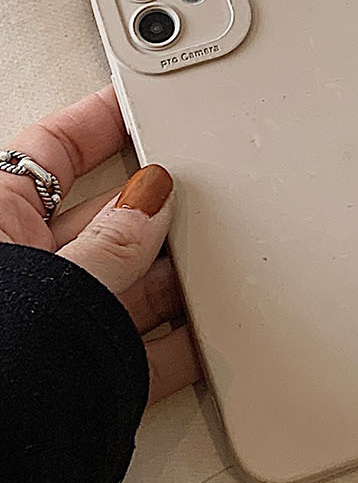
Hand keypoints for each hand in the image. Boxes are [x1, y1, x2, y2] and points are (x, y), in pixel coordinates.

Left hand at [1, 87, 200, 403]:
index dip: (100, 120)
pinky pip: (138, 351)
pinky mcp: (75, 382)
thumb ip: (111, 242)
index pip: (51, 150)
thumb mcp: (53, 281)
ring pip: (124, 286)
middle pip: (101, 221)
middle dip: (152, 213)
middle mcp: (18, 272)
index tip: (145, 101)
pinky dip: (177, 345)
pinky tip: (207, 336)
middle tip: (199, 197)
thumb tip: (151, 202)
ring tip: (213, 271)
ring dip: (169, 281)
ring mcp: (47, 327)